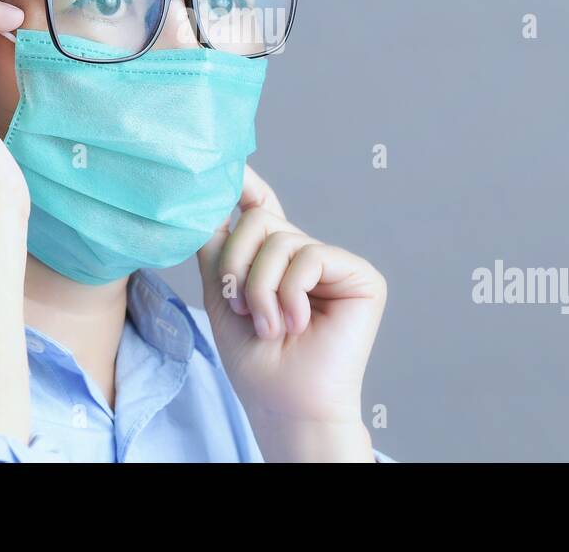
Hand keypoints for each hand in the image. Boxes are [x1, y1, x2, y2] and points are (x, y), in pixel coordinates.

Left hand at [197, 166, 386, 460]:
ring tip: (269, 325)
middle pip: (257, 220)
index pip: (259, 208)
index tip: (229, 166)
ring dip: (260, 289)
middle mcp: (306, 253)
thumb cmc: (256, 360)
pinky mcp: (359, 275)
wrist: (284, 402)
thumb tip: (208, 203)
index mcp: (274, 258)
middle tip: (244, 308)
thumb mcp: (221, 295)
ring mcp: (333, 262)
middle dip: (238, 265)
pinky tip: (297, 322)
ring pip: (279, 240)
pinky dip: (290, 293)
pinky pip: (309, 256)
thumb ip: (217, 248)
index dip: (245, 184)